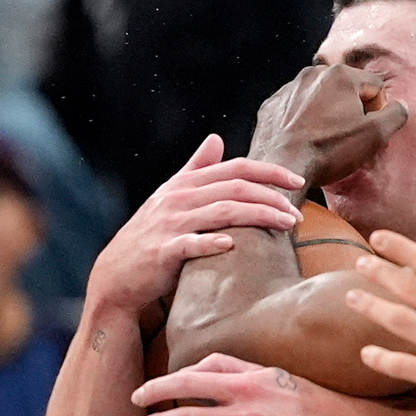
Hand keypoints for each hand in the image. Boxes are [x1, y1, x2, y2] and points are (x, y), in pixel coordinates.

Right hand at [88, 135, 304, 312]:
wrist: (117, 275)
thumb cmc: (152, 235)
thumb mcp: (171, 196)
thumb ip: (195, 168)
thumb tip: (216, 139)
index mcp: (185, 184)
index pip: (235, 168)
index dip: (269, 171)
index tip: (297, 180)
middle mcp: (178, 199)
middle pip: (236, 188)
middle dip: (272, 197)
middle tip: (297, 213)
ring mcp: (170, 224)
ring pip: (223, 212)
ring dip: (260, 216)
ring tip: (287, 224)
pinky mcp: (163, 252)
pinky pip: (191, 244)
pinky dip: (212, 243)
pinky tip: (233, 245)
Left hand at [249, 64, 407, 188]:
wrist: (283, 166)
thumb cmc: (330, 150)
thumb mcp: (375, 136)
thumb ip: (395, 115)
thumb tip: (400, 106)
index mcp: (340, 75)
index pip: (375, 86)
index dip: (379, 112)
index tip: (370, 133)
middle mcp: (313, 74)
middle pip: (347, 90)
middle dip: (354, 111)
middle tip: (352, 139)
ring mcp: (289, 89)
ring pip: (321, 99)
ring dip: (329, 116)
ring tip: (328, 142)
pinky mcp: (272, 105)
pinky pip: (297, 110)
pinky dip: (305, 122)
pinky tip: (307, 141)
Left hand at [345, 229, 415, 415]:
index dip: (404, 249)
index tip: (380, 238)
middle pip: (411, 288)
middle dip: (381, 272)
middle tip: (360, 262)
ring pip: (400, 321)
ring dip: (372, 307)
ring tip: (351, 297)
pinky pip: (402, 365)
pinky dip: (381, 359)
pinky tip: (366, 353)